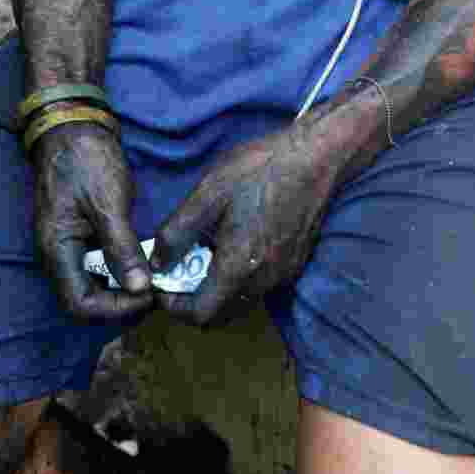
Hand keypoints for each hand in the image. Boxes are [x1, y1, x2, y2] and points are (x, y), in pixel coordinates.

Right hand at [32, 119, 152, 318]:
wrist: (71, 127)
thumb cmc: (86, 161)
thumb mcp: (108, 204)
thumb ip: (122, 248)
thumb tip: (139, 288)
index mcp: (57, 249)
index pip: (80, 304)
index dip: (115, 310)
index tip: (147, 297)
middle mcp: (56, 255)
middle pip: (84, 302)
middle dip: (119, 306)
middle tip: (154, 294)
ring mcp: (65, 246)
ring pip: (90, 286)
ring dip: (119, 291)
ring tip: (151, 282)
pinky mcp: (77, 237)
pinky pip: (94, 268)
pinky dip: (117, 272)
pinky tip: (140, 264)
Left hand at [150, 123, 346, 326]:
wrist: (316, 158)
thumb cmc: (259, 170)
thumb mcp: (207, 195)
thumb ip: (176, 233)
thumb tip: (158, 263)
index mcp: (239, 267)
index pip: (201, 315)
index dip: (175, 308)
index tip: (162, 286)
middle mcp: (264, 281)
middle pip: (221, 314)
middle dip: (193, 301)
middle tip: (177, 273)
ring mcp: (283, 275)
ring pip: (240, 302)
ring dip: (216, 291)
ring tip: (201, 256)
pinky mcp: (293, 264)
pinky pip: (258, 287)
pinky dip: (236, 279)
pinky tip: (230, 246)